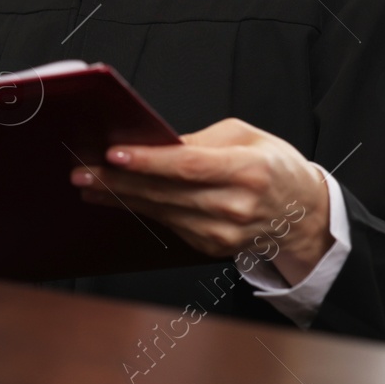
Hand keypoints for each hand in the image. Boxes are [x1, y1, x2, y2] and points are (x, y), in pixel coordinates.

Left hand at [70, 118, 332, 283]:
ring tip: (88, 183)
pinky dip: (140, 210)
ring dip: (120, 197)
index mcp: (248, 170)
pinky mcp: (212, 246)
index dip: (150, 161)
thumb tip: (155, 143)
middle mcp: (237, 206)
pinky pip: (168, 224)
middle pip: (167, 192)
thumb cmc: (273, 166)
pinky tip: (116, 198)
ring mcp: (225, 232)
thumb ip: (201, 141)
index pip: (190, 166)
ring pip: (161, 211)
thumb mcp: (246, 137)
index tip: (114, 154)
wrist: (302, 214)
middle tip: (82, 170)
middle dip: (119, 181)